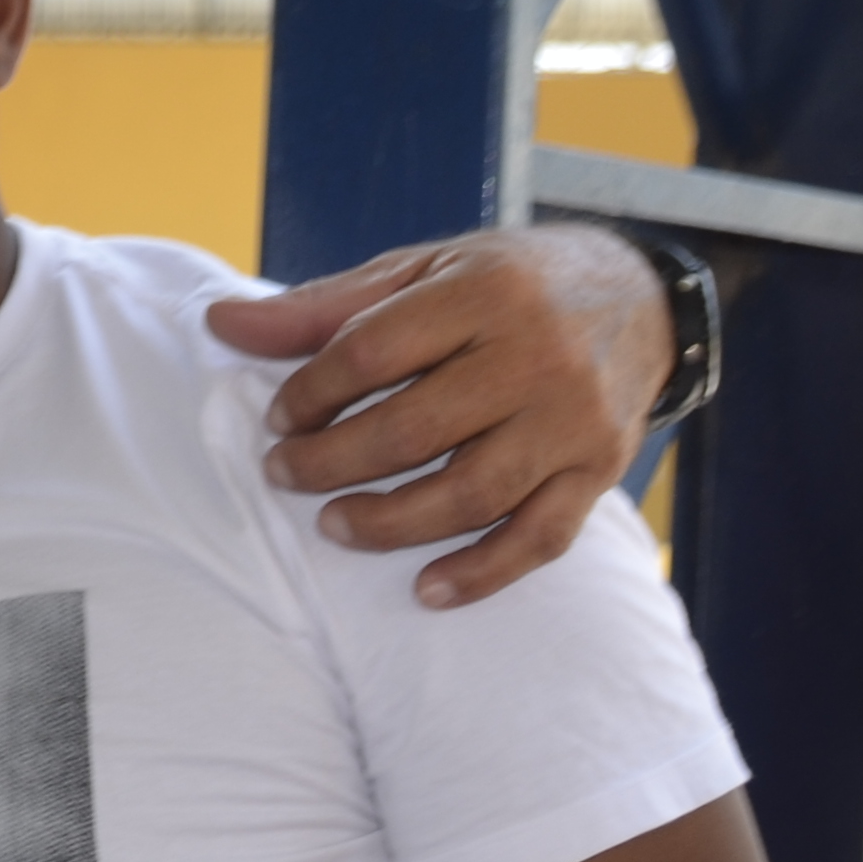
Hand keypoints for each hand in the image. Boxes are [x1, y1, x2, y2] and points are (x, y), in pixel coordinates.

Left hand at [204, 223, 672, 609]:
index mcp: (485, 292)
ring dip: (390, 523)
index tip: (279, 418)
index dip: (311, 392)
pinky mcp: (600, 469)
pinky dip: (482, 574)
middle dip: (332, 462)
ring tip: (335, 526)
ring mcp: (574, 419)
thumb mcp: (423, 272)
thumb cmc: (510, 285)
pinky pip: (540, 537)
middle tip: (284, 475)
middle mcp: (538, 355)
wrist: (643, 298)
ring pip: (471, 492)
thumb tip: (219, 324)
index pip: (371, 352)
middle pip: (413, 429)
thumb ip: (325, 307)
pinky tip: (426, 590)